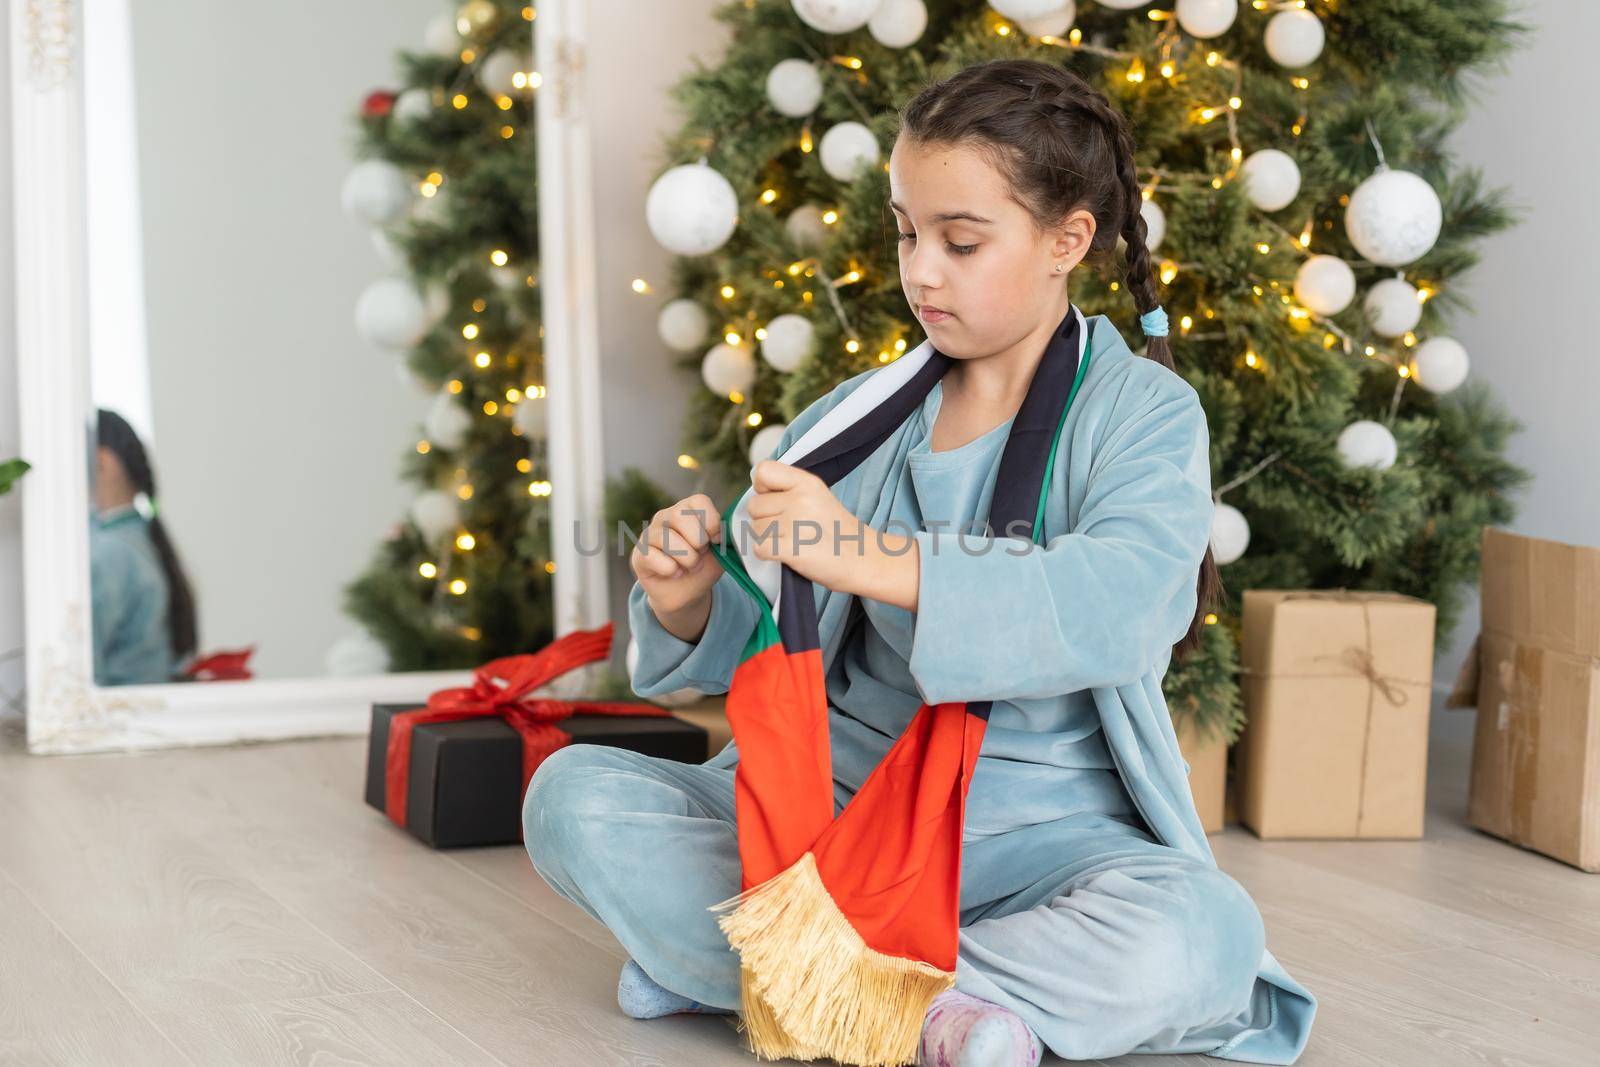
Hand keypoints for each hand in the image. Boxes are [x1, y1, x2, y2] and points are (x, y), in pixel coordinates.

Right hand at [631, 494, 723, 636]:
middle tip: (701, 553)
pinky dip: (670, 569)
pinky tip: (676, 573)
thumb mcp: (719, 553)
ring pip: (665, 537)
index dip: (711, 521)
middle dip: (697, 539)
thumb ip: (724, 540)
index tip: (716, 540)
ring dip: (687, 557)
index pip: (698, 500)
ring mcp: (649, 535)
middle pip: (679, 514)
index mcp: (687, 511)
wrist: (685, 595)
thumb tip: (725, 532)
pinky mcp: (639, 555)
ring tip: (691, 566)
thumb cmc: (702, 568)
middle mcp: (665, 517)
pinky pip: (652, 556)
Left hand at [744, 460, 863, 591]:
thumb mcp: (818, 497)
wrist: (864, 559)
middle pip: (754, 505)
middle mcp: (800, 499)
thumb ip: (790, 489)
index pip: (763, 471)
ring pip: (755, 529)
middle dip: (765, 519)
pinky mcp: (791, 549)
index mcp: (807, 482)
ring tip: (793, 541)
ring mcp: (795, 524)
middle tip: (790, 528)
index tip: (774, 500)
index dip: (761, 488)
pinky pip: (759, 548)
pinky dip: (768, 555)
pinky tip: (787, 554)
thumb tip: (757, 493)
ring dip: (767, 538)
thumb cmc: (838, 532)